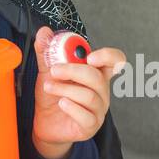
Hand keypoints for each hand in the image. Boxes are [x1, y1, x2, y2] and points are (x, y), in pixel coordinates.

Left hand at [31, 26, 123, 150]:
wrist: (44, 123)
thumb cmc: (52, 96)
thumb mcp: (47, 72)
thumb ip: (47, 53)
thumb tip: (44, 32)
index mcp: (95, 74)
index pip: (115, 61)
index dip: (108, 56)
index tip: (89, 57)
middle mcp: (101, 91)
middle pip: (97, 77)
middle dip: (73, 71)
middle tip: (54, 71)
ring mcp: (98, 110)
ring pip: (89, 96)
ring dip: (65, 89)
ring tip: (48, 87)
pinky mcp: (90, 126)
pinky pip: (86, 116)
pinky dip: (72, 108)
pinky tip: (61, 103)